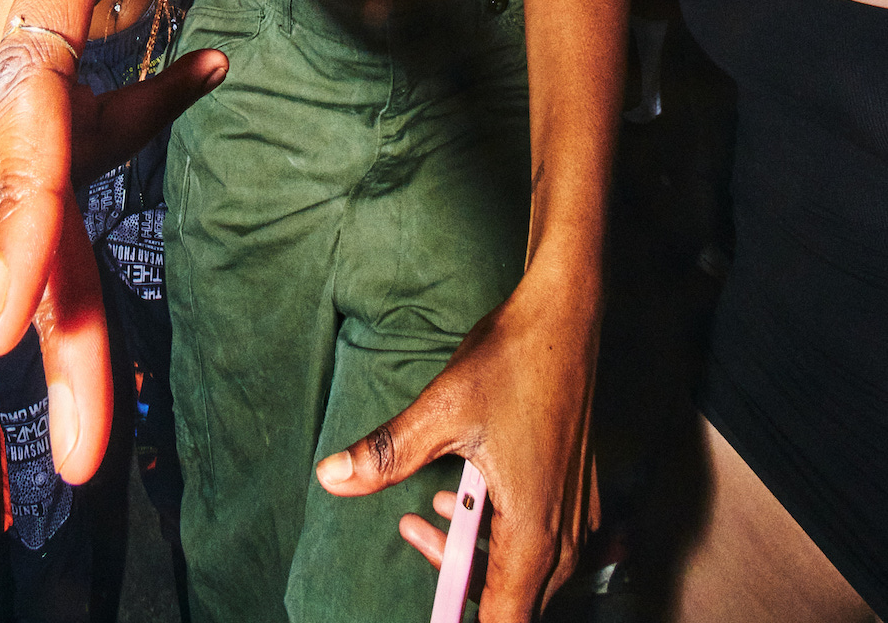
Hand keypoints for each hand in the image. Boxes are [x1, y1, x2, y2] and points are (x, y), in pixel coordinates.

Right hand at [0, 0, 238, 475]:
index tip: (11, 321)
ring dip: (69, 318)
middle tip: (76, 454)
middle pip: (22, 194)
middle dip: (47, 318)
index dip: (24, 210)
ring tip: (93, 438)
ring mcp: (26, 86)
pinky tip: (194, 81)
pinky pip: (82, 178)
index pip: (26, 107)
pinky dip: (116, 201)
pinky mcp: (54, 109)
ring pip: (41, 216)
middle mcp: (13, 47)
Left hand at [316, 266, 600, 620]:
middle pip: (514, 602)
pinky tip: (462, 493)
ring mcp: (576, 513)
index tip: (434, 614)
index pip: (505, 622)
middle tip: (414, 531)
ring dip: (474, 555)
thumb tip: (332, 477)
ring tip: (426, 512)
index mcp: (534, 530)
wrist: (564, 316)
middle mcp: (564, 533)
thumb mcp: (440, 410)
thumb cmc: (512, 361)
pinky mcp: (574, 492)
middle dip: (459, 583)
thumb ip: (387, 455)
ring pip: (526, 572)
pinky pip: (539, 540)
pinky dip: (497, 531)